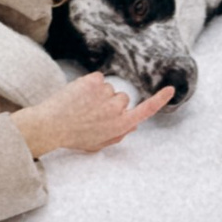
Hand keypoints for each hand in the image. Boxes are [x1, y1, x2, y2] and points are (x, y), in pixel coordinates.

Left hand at [14, 75, 175, 160]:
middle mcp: (116, 109)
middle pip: (123, 98)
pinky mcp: (93, 80)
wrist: (50, 125)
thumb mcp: (99, 143)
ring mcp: (105, 93)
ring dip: (98, 94)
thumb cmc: (74, 136)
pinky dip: (89, 84)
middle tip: (93, 112)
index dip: (159, 100)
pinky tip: (78, 95)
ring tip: (81, 106)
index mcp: (120, 126)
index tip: (170, 89)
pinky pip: (98, 78)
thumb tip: (134, 124)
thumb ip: (119, 134)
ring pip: (109, 88)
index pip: (145, 111)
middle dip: (112, 103)